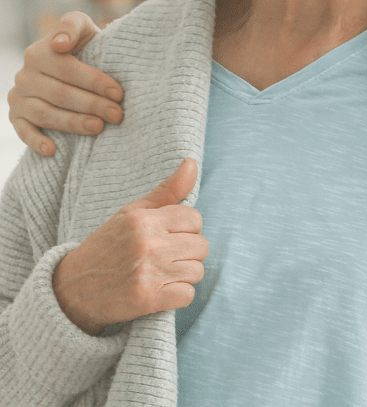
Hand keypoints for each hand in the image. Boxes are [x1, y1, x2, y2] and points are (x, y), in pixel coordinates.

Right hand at [8, 12, 121, 156]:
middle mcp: (24, 75)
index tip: (119, 93)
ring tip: (99, 127)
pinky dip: (36, 141)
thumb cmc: (84, 44)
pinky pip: (22, 131)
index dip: (95, 82)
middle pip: (59, 94)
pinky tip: (54, 150)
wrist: (76, 62)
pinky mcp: (16, 116)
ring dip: (73, 123)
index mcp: (38, 52)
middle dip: (92, 105)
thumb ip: (71, 26)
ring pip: (45, 114)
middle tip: (117, 114)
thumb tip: (58, 44)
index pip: (67, 70)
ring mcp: (18, 97)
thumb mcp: (81, 27)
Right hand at [52, 159, 206, 335]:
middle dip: (187, 253)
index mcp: (143, 220)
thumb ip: (167, 190)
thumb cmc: (107, 246)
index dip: (186, 230)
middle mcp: (147, 244)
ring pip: (197, 271)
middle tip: (164, 258)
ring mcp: (148, 272)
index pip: (195, 219)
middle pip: (201, 246)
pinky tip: (161, 292)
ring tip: (161, 274)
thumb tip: (191, 163)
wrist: (70, 289)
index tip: (169, 238)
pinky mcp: (147, 299)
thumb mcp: (132, 213)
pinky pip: (188, 295)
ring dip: (184, 276)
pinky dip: (179, 296)